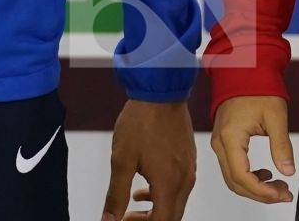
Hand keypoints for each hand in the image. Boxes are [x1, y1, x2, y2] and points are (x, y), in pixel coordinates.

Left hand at [102, 99, 194, 220]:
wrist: (160, 90)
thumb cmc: (141, 120)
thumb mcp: (121, 160)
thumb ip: (116, 194)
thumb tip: (109, 219)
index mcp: (169, 183)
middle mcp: (185, 180)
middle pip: (171, 217)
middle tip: (126, 218)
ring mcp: (189, 169)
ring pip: (176, 203)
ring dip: (156, 209)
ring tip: (133, 204)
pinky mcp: (188, 159)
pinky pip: (179, 187)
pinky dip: (163, 194)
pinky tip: (145, 186)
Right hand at [210, 94, 294, 203]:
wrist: (244, 68)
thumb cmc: (256, 85)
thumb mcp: (276, 116)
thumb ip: (281, 146)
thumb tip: (288, 171)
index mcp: (230, 137)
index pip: (242, 177)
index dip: (262, 191)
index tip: (281, 193)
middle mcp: (220, 142)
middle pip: (235, 182)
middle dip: (261, 193)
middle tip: (284, 193)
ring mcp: (219, 141)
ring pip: (232, 178)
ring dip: (255, 187)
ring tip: (278, 185)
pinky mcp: (223, 140)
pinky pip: (232, 167)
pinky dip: (248, 177)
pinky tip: (265, 174)